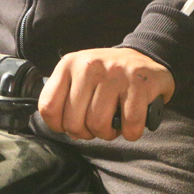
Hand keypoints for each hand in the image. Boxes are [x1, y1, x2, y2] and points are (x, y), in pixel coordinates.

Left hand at [39, 47, 174, 141]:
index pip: (48, 107)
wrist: (144, 60)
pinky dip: (131, 132)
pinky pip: (129, 125)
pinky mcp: (138, 83)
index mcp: (68, 64)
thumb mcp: (79, 77)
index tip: (73, 124)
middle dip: (86, 133)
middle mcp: (89, 65)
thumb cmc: (107, 77)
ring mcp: (114, 73)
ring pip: (99, 125)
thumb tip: (64, 128)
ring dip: (108, 134)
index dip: (59, 126)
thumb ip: (64, 98)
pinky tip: (130, 123)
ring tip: (114, 123)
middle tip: (97, 124)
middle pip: (73, 122)